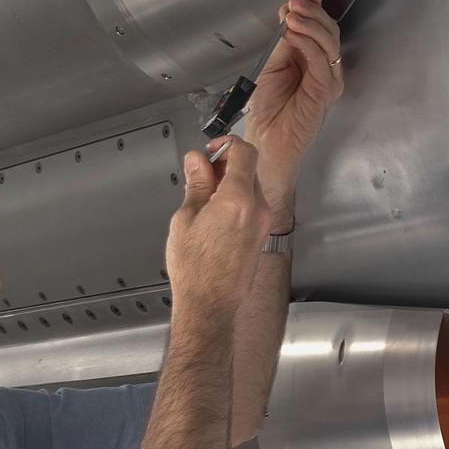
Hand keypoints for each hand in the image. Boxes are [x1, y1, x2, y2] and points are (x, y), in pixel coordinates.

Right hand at [165, 136, 273, 321]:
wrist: (210, 304)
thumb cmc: (196, 270)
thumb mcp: (185, 218)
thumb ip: (196, 184)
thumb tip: (196, 162)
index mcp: (238, 199)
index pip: (244, 152)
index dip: (226, 144)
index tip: (210, 150)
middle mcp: (257, 209)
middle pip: (249, 168)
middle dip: (226, 163)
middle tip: (201, 172)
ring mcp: (262, 223)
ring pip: (251, 186)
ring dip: (230, 181)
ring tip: (204, 195)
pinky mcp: (260, 235)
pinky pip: (252, 205)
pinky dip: (236, 199)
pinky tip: (214, 212)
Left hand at [244, 0, 344, 216]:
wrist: (266, 137)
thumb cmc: (267, 105)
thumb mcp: (272, 61)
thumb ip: (284, 37)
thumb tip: (291, 7)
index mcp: (313, 56)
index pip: (320, 25)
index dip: (315, 5)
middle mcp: (325, 66)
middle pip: (329, 30)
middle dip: (312, 12)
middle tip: (293, 3)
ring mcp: (329, 78)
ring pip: (329, 42)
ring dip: (310, 24)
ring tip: (291, 16)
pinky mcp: (326, 91)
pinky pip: (322, 61)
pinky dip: (309, 44)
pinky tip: (294, 35)